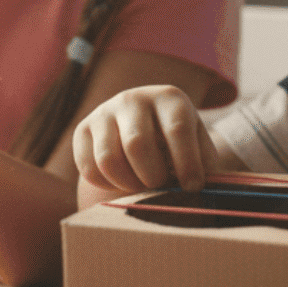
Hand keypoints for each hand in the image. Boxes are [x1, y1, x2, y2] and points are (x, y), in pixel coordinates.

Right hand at [73, 85, 222, 192]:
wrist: (144, 123)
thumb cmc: (177, 140)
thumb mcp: (198, 142)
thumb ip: (204, 163)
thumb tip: (202, 189)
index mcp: (169, 98)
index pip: (177, 129)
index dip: (187, 163)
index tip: (192, 187)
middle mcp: (133, 98)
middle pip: (137, 144)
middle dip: (152, 177)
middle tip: (161, 186)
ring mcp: (104, 112)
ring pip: (108, 159)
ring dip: (127, 184)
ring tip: (142, 186)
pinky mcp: (82, 129)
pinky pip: (88, 168)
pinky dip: (106, 185)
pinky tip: (122, 182)